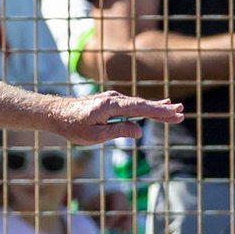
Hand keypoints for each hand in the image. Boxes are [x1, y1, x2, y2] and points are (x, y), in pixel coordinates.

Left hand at [52, 91, 184, 143]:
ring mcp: (111, 99)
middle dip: (162, 109)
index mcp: (111, 106)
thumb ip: (118, 131)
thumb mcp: (95, 135)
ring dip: (156, 108)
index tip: (174, 112)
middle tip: (181, 112)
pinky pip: (131, 105)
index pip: (140, 108)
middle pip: (143, 105)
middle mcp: (113, 98)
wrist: (53, 113)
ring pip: (138, 104)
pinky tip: (156, 106)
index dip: (159, 111)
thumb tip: (139, 131)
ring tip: (174, 110)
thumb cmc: (72, 126)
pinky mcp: (109, 102)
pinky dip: (145, 107)